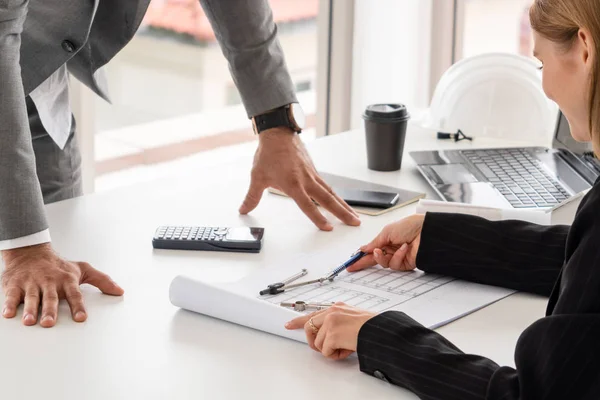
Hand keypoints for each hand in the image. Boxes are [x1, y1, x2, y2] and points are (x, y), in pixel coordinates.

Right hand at [1, 243, 123, 327]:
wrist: (31, 252)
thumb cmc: (59, 266)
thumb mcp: (82, 270)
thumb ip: (102, 281)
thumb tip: (119, 291)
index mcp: (66, 280)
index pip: (74, 294)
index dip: (78, 306)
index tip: (81, 318)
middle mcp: (49, 282)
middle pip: (50, 298)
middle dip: (49, 310)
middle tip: (49, 323)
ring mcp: (32, 283)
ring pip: (31, 298)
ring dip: (30, 310)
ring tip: (29, 322)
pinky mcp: (15, 285)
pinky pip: (11, 296)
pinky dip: (9, 304)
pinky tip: (8, 314)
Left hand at [239, 127, 360, 230]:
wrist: (278, 133)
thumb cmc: (269, 153)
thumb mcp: (257, 177)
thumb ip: (252, 197)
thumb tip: (244, 209)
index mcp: (293, 183)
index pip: (307, 205)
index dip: (317, 217)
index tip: (328, 227)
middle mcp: (306, 180)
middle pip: (329, 199)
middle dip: (343, 213)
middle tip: (355, 223)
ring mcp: (312, 174)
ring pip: (332, 193)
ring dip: (344, 205)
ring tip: (354, 216)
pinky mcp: (314, 170)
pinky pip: (327, 186)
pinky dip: (336, 195)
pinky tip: (341, 202)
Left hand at [285, 302, 375, 359]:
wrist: (380, 331)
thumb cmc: (371, 327)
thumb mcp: (353, 318)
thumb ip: (339, 322)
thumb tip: (329, 337)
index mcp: (337, 307)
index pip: (313, 313)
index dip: (298, 321)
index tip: (289, 324)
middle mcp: (332, 311)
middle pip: (309, 328)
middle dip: (314, 341)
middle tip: (325, 348)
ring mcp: (331, 322)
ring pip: (318, 343)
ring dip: (330, 350)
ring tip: (345, 347)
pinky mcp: (332, 334)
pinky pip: (325, 351)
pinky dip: (336, 355)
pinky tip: (347, 350)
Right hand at [348, 214, 424, 271]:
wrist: (427, 231)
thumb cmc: (410, 226)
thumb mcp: (387, 231)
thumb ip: (374, 242)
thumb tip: (363, 248)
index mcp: (386, 239)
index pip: (371, 250)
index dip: (361, 256)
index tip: (351, 262)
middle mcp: (391, 248)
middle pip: (375, 259)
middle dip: (364, 262)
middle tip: (354, 266)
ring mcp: (398, 256)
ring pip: (384, 264)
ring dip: (381, 258)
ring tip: (381, 250)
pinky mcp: (406, 263)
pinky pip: (396, 265)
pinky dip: (397, 257)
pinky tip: (403, 249)